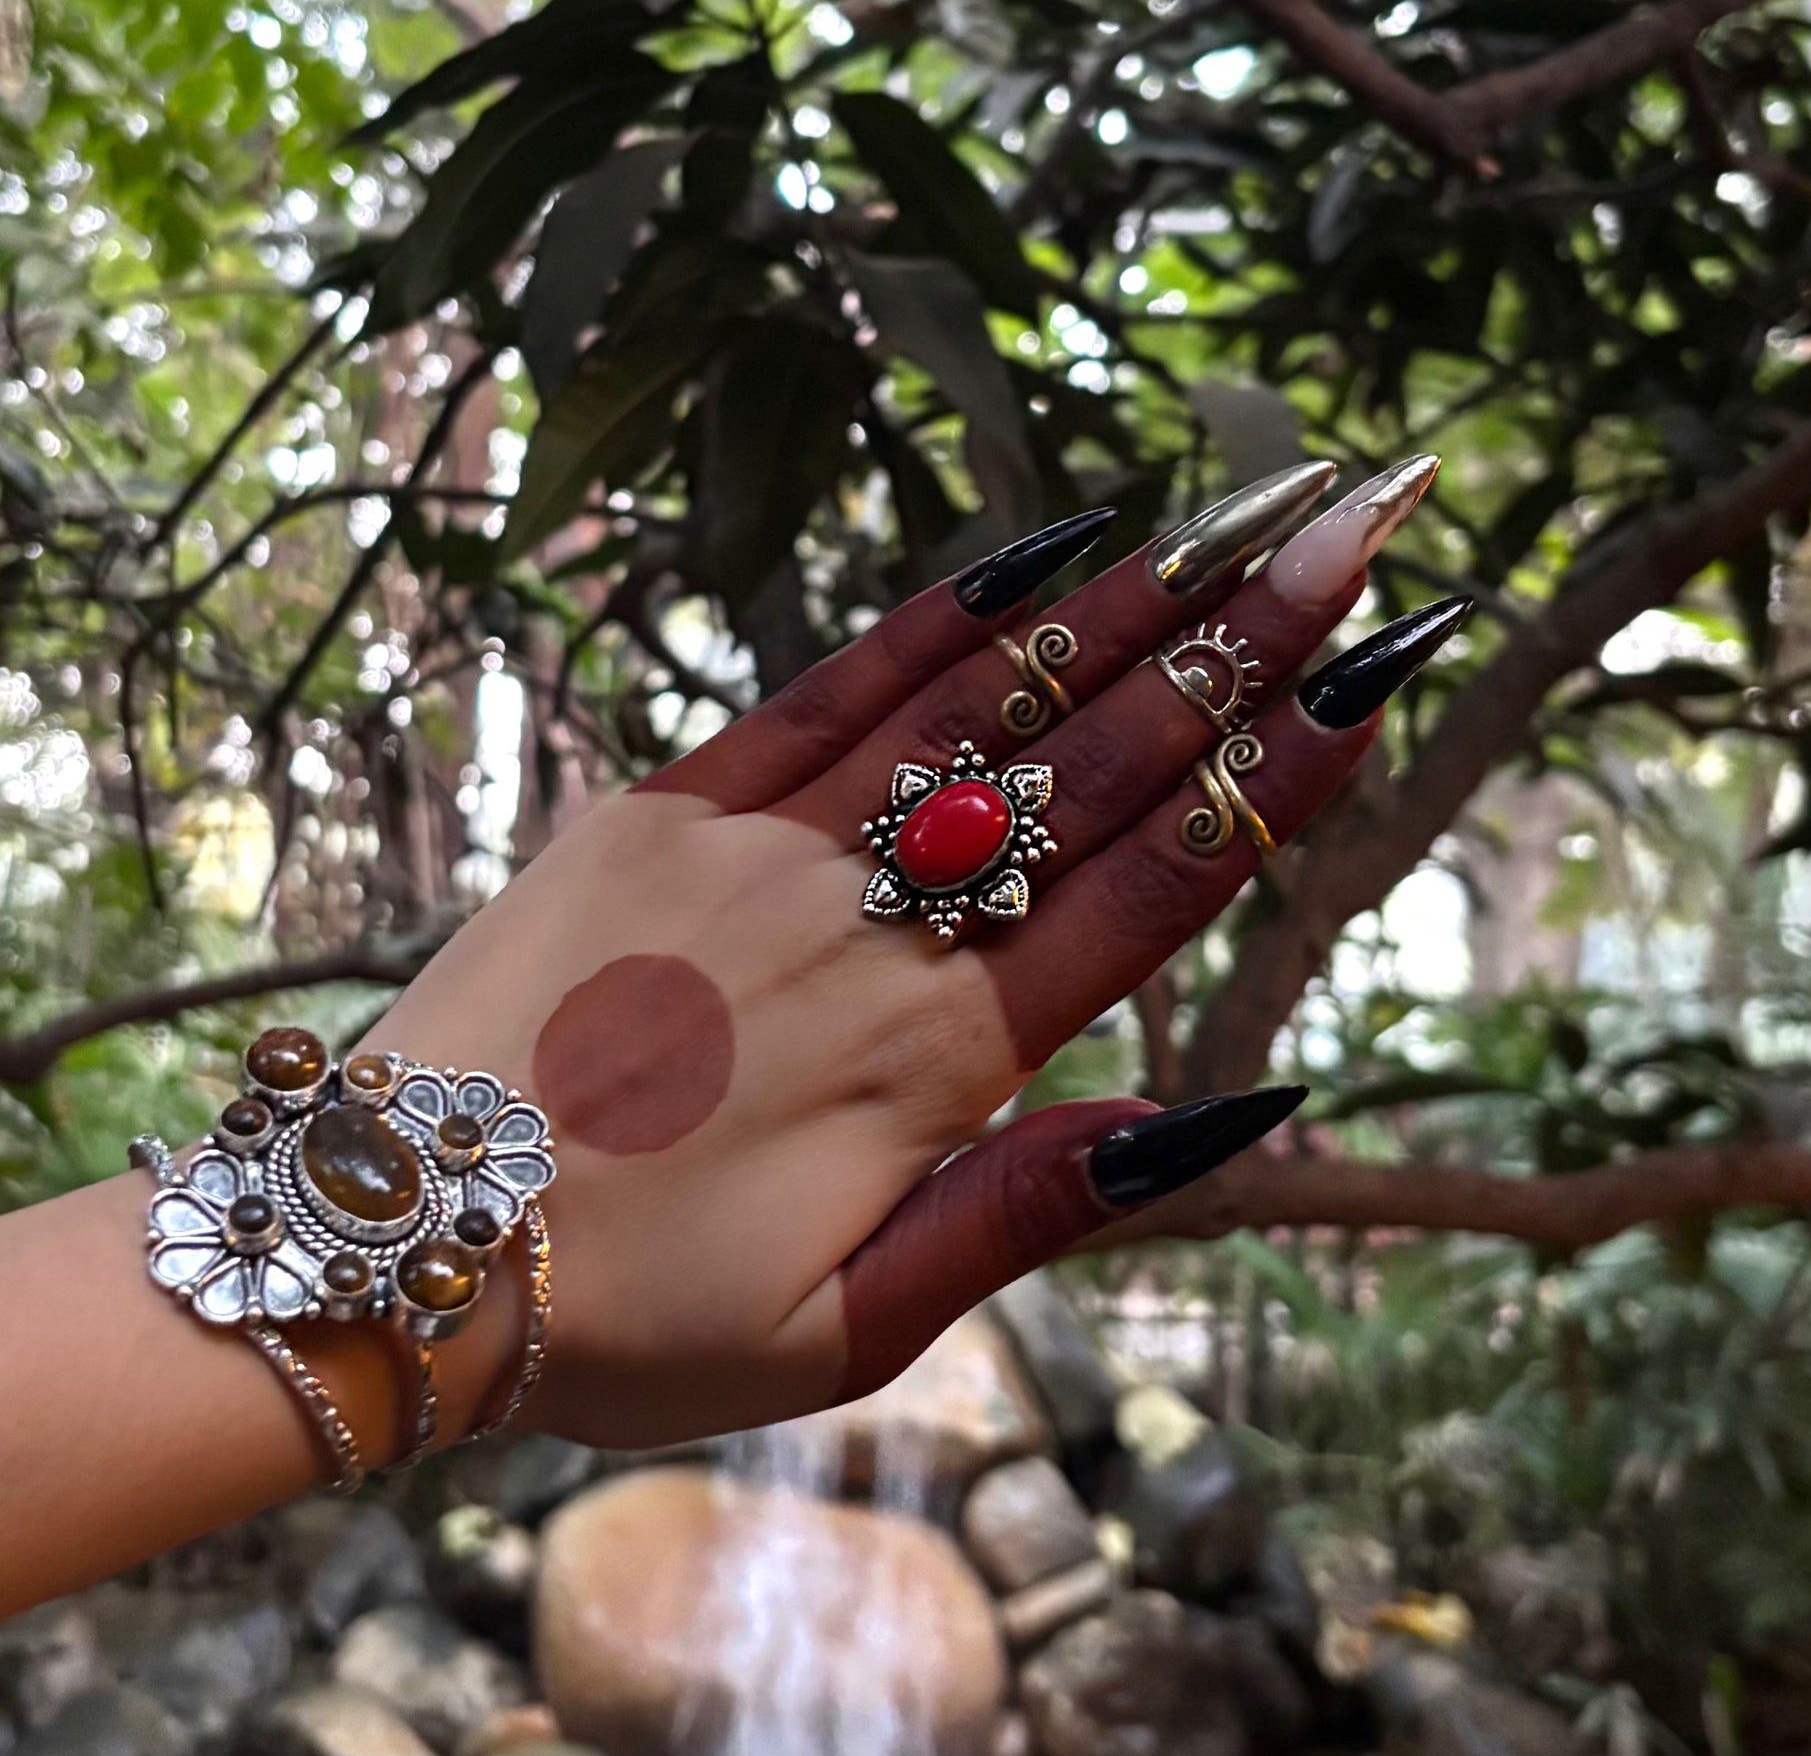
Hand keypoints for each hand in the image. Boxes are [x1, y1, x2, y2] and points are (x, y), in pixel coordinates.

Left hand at [369, 455, 1461, 1449]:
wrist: (398, 1236)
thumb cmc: (635, 1314)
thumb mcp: (852, 1330)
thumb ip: (1031, 1211)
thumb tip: (1221, 1121)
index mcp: (936, 1056)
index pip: (1151, 887)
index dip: (1275, 778)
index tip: (1373, 675)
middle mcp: (873, 924)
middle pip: (1096, 767)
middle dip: (1244, 646)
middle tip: (1359, 536)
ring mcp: (766, 843)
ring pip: (984, 706)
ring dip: (1127, 608)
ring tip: (1238, 518)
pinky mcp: (671, 802)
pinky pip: (831, 689)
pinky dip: (943, 618)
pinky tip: (1040, 554)